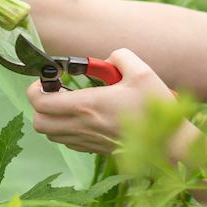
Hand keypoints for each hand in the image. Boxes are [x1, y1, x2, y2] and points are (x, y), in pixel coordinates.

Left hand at [26, 48, 175, 153]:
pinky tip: (84, 116)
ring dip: (52, 118)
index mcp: (87, 105)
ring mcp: (87, 141)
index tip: (50, 78)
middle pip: (38, 122)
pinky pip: (67, 141)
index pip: (40, 102)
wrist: (170, 145)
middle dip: (40, 104)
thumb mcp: (141, 72)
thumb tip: (108, 59)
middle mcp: (82, 126)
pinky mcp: (95, 149)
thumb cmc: (155, 109)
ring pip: (50, 134)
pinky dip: (66, 129)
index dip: (36, 88)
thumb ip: (120, 57)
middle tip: (57, 91)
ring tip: (70, 103)